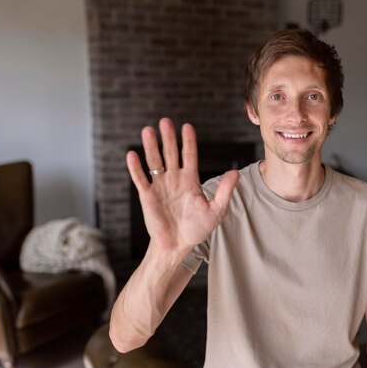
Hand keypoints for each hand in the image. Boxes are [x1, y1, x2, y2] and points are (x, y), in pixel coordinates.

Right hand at [127, 118, 238, 254]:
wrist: (178, 245)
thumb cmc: (197, 229)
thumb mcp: (216, 211)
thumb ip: (224, 191)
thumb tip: (234, 173)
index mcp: (190, 180)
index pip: (189, 155)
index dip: (188, 141)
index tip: (187, 126)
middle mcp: (174, 179)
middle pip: (170, 153)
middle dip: (168, 138)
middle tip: (165, 121)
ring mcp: (160, 186)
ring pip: (154, 162)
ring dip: (151, 146)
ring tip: (148, 130)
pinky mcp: (148, 196)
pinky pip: (140, 179)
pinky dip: (135, 168)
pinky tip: (132, 154)